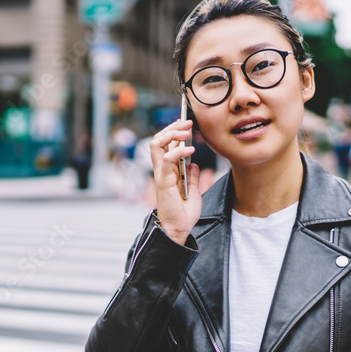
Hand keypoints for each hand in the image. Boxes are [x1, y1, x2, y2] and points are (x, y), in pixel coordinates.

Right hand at [149, 119, 200, 244]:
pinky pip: (167, 159)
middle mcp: (161, 170)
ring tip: (186, 132)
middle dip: (172, 128)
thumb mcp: (193, 190)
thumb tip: (193, 163)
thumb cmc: (183, 213)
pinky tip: (190, 150)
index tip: (185, 124)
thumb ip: (191, 176)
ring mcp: (161, 174)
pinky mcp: (164, 181)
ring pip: (157, 145)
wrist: (179, 229)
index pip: (164, 144)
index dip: (173, 131)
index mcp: (167, 171)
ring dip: (171, 134)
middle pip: (158, 140)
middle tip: (187, 122)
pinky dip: (178, 151)